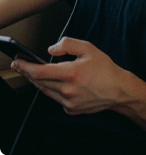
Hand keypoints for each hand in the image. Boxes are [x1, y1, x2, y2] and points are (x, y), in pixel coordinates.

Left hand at [11, 37, 126, 114]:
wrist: (118, 90)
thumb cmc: (105, 69)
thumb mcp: (88, 48)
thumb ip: (68, 44)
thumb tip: (50, 49)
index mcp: (71, 73)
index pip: (40, 72)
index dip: (26, 66)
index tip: (18, 61)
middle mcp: (67, 90)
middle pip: (39, 82)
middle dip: (27, 72)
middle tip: (20, 64)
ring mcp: (68, 102)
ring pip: (45, 91)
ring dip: (37, 81)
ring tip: (31, 72)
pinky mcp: (71, 109)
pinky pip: (55, 98)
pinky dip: (51, 89)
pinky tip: (53, 82)